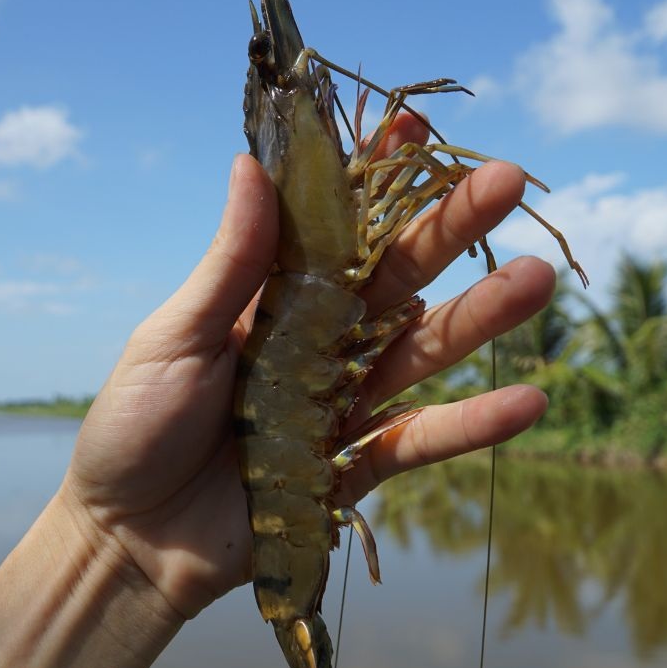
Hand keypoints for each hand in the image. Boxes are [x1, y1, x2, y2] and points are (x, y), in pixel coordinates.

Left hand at [64, 115, 555, 619]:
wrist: (129, 539)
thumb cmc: (134, 426)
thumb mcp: (176, 335)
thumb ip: (230, 262)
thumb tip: (249, 164)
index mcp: (271, 301)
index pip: (336, 228)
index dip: (376, 180)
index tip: (417, 129)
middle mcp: (317, 343)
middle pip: (396, 278)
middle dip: (450, 229)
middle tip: (509, 180)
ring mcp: (341, 404)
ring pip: (421, 351)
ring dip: (481, 318)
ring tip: (536, 280)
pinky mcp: (354, 468)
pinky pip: (420, 441)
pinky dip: (473, 426)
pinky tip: (530, 402)